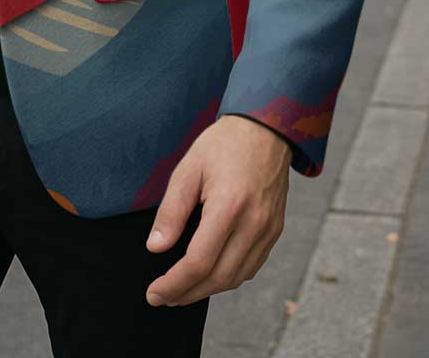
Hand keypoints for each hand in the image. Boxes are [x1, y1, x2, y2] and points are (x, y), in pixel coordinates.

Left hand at [144, 114, 289, 305]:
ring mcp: (268, 229)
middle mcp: (253, 223)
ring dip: (208, 290)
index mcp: (229, 206)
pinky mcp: (275, 230)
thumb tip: (156, 248)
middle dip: (187, 293)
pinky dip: (229, 278)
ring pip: (237, 277)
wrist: (265, 129)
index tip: (154, 293)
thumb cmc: (223, 145)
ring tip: (181, 291)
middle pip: (219, 277)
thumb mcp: (188, 169)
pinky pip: (251, 266)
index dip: (174, 283)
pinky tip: (210, 276)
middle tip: (162, 298)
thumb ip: (172, 211)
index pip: (199, 261)